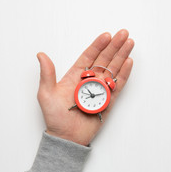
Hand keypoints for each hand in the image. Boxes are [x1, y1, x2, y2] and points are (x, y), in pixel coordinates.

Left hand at [37, 29, 133, 145]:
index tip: (106, 35)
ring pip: (113, 69)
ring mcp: (100, 90)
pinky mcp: (108, 101)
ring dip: (121, 56)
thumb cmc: (55, 117)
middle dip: (114, 46)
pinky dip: (124, 74)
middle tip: (123, 33)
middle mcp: (89, 81)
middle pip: (104, 59)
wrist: (67, 137)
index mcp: (75, 76)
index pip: (89, 56)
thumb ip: (47, 74)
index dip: (98, 45)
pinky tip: (128, 62)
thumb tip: (41, 54)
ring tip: (129, 43)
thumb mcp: (46, 94)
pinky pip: (118, 85)